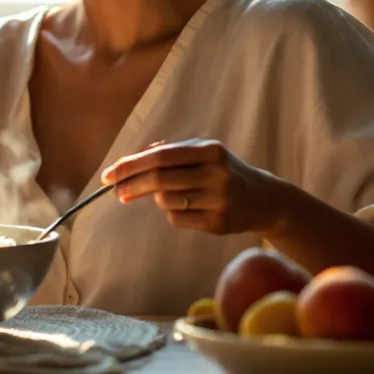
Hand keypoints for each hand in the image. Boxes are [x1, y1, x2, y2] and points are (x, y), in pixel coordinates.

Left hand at [100, 139, 285, 235]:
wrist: (264, 199)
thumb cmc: (223, 171)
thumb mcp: (203, 154)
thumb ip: (169, 154)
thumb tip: (129, 163)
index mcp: (210, 150)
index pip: (160, 156)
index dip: (131, 165)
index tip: (109, 174)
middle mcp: (216, 173)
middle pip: (159, 179)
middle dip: (131, 186)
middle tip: (115, 192)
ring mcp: (219, 199)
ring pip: (166, 201)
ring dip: (160, 199)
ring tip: (179, 195)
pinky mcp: (218, 223)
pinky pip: (178, 219)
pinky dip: (175, 213)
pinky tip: (194, 208)